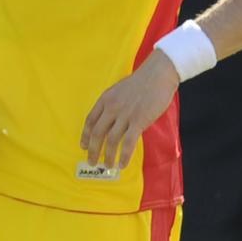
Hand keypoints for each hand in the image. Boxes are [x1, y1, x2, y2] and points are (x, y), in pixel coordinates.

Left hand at [82, 52, 178, 173]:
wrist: (158, 74)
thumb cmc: (142, 81)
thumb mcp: (120, 90)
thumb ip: (113, 104)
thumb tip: (112, 121)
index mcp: (105, 99)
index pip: (90, 121)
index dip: (85, 135)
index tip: (83, 146)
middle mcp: (112, 108)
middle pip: (97, 133)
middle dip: (93, 150)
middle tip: (92, 161)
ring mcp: (125, 115)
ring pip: (111, 141)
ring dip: (108, 156)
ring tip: (108, 165)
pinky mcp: (139, 121)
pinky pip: (128, 143)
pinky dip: (123, 156)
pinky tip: (122, 164)